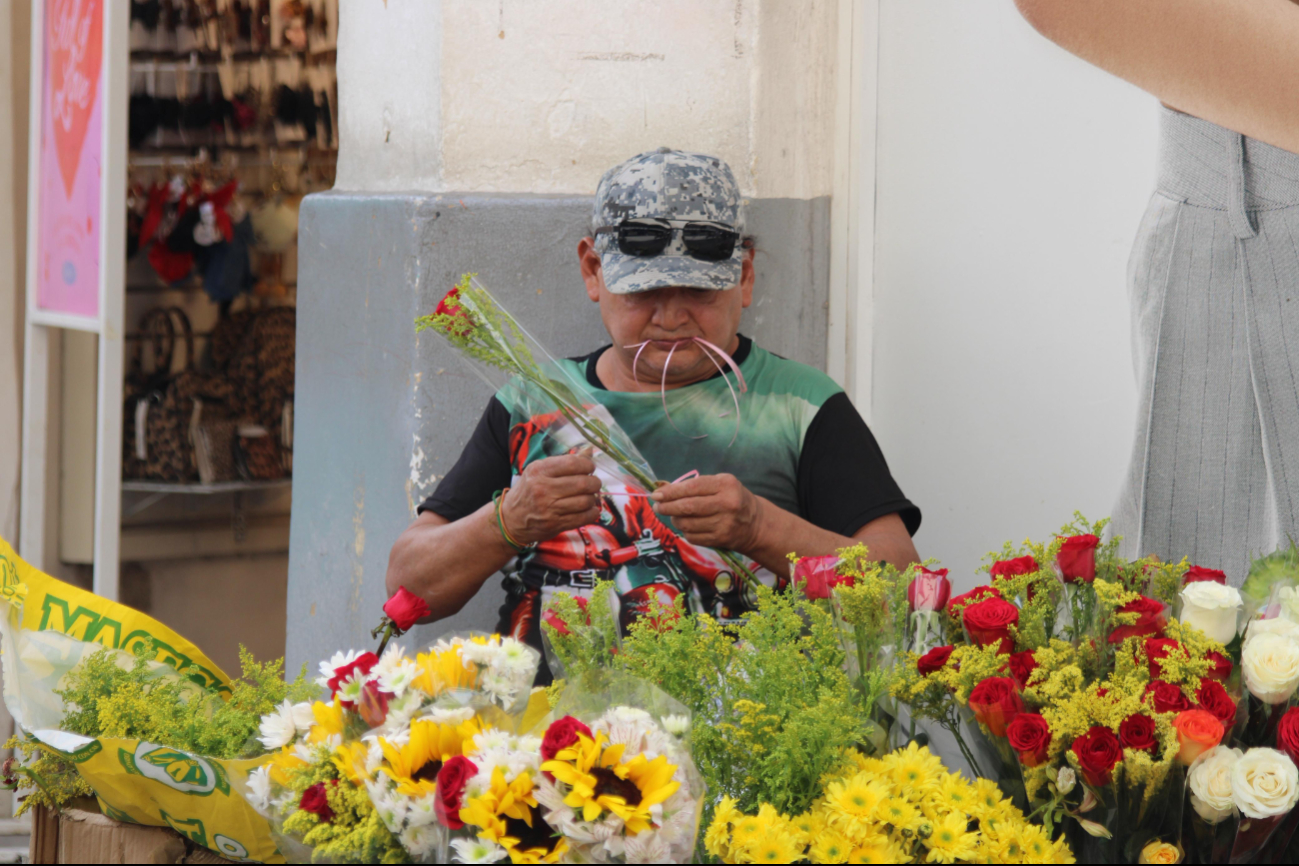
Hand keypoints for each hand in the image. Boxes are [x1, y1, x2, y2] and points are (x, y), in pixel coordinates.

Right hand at [500, 453, 602, 544]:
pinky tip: (589, 509)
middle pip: (582, 483)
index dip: (587, 465)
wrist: (510, 519)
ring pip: (585, 501)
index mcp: (539, 471)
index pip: (572, 463)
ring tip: (589, 496)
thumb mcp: (539, 471)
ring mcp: (549, 508)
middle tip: (593, 483)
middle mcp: (543, 489)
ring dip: (592, 498)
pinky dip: (592, 513)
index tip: (589, 468)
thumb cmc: (527, 491)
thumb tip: (589, 451)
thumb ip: (564, 461)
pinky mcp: (555, 524)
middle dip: (594, 482)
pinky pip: (584, 518)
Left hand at [650, 473, 765, 550]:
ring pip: (687, 523)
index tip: (656, 494)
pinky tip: (688, 526)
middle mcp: (727, 504)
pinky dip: (685, 531)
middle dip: (667, 507)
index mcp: (726, 485)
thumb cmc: (732, 499)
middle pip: (687, 507)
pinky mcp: (720, 539)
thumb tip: (662, 490)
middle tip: (657, 506)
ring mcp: (724, 523)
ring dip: (675, 519)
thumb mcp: (719, 484)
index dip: (670, 492)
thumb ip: (694, 486)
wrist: (755, 524)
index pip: (691, 488)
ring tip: (674, 515)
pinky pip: (692, 536)